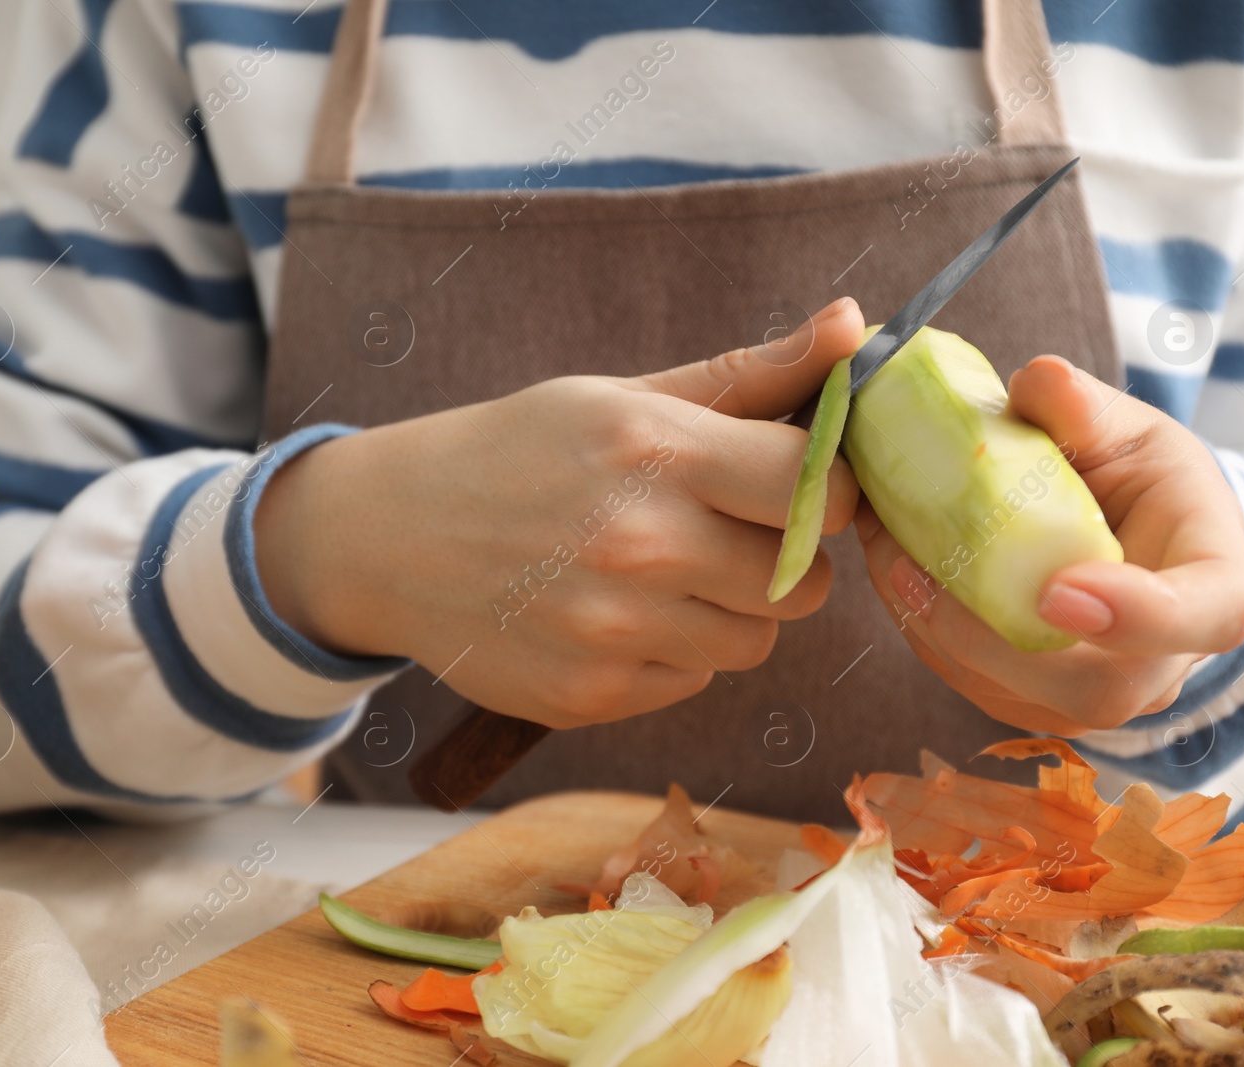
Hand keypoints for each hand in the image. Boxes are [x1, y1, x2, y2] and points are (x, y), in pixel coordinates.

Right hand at [256, 299, 862, 728]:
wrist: (389, 536)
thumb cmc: (517, 451)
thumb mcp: (621, 395)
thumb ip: (749, 373)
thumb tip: (853, 325)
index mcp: (656, 450)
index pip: (816, 491)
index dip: (826, 491)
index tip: (797, 487)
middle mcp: (639, 544)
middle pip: (803, 583)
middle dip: (781, 559)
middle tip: (722, 531)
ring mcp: (613, 629)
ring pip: (754, 641)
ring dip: (729, 611)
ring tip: (661, 572)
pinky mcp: (590, 694)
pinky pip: (692, 680)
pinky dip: (671, 653)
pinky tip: (613, 613)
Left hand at [857, 354, 1243, 736]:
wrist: (1124, 537)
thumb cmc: (1139, 481)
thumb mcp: (1127, 429)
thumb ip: (1086, 408)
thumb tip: (1040, 382)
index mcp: (1214, 588)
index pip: (1203, 619)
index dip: (1137, 617)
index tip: (1058, 590)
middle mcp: (1159, 666)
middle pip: (1094, 688)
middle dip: (995, 638)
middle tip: (916, 567)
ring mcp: (1088, 697)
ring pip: (1012, 691)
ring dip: (935, 623)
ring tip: (886, 545)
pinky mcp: (1024, 701)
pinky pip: (966, 680)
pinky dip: (921, 624)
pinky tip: (893, 563)